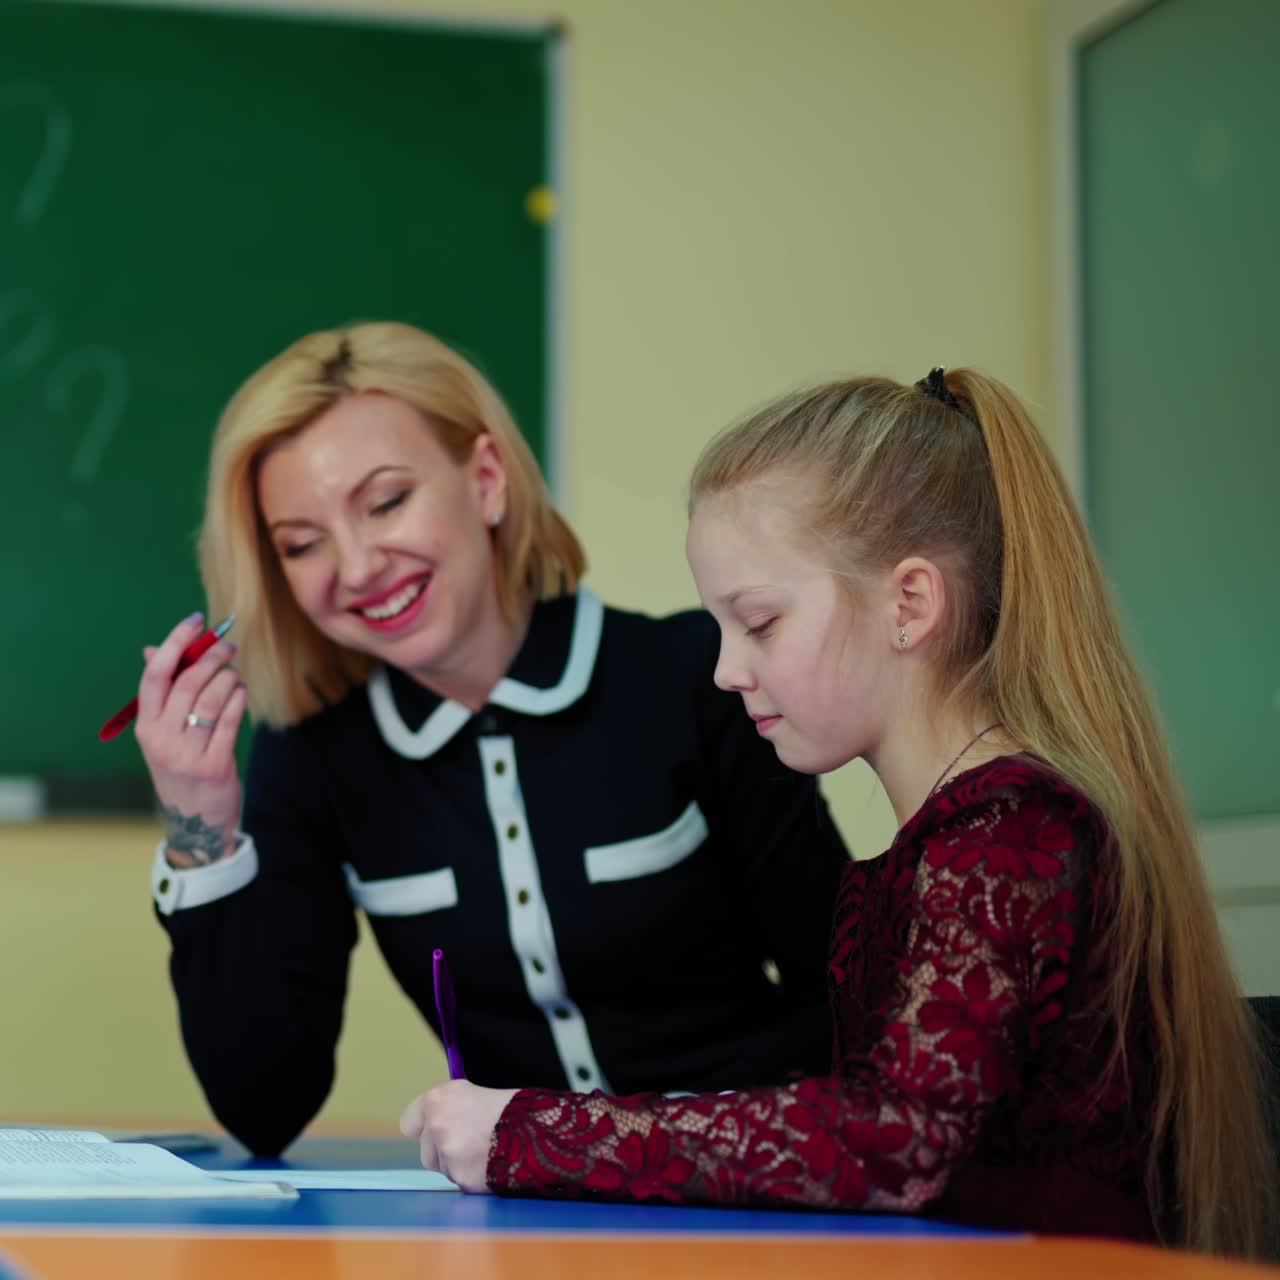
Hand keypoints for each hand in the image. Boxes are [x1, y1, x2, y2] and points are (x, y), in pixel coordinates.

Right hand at [135, 613, 247, 865]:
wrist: (194, 821)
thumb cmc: (182, 764)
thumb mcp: (164, 733)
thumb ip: (164, 693)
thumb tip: (153, 648)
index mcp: (145, 725)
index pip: (154, 675)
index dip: (174, 643)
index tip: (195, 621)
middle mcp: (161, 738)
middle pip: (187, 684)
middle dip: (211, 658)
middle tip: (228, 646)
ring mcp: (186, 754)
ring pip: (211, 700)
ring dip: (229, 678)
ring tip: (235, 674)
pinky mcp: (214, 765)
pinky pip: (229, 721)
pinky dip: (238, 700)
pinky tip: (241, 693)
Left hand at [399, 1081, 518, 1192]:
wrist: (535, 1129)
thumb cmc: (508, 1107)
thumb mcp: (471, 1094)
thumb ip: (447, 1107)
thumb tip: (432, 1119)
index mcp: (438, 1099)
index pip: (409, 1121)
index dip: (422, 1127)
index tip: (430, 1130)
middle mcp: (437, 1125)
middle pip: (425, 1150)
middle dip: (442, 1150)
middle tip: (469, 1141)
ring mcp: (448, 1154)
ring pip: (443, 1168)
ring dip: (457, 1164)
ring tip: (484, 1150)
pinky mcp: (461, 1178)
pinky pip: (459, 1181)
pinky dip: (471, 1176)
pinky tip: (490, 1163)